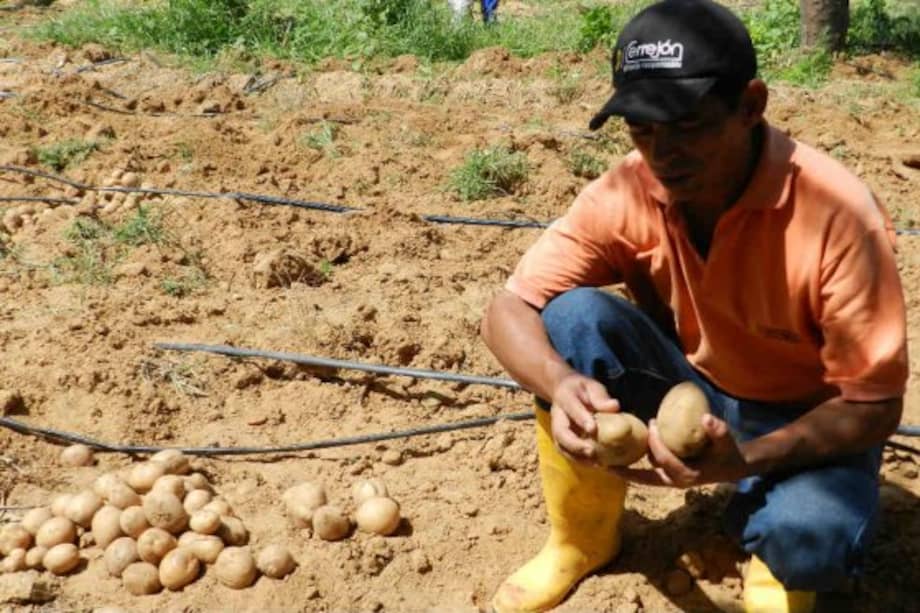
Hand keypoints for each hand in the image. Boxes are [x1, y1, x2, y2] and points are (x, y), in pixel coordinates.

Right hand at [549, 372, 619, 462]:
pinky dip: (580, 461)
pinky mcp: (561, 439)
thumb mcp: (591, 386)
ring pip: (561, 446)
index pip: (572, 409)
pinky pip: (567, 452)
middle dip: (574, 445)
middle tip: (591, 452)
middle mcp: (557, 416)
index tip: (593, 429)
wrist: (562, 391)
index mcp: (565, 398)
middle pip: (560, 433)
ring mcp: (557, 429)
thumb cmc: (581, 389)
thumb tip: (614, 407)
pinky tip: (596, 464)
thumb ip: (600, 397)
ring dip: (577, 457)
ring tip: (596, 464)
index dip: (581, 419)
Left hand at [612, 414, 750, 486]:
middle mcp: (676, 481)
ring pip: (644, 476)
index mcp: (688, 474)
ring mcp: (670, 481)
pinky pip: (647, 474)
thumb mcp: (726, 441)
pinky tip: (620, 457)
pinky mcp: (668, 477)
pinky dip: (633, 468)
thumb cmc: (727, 452)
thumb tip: (706, 418)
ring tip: (606, 459)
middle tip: (604, 462)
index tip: (650, 425)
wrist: (732, 466)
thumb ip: (718, 430)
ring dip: (626, 469)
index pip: (665, 459)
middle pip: (644, 477)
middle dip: (624, 471)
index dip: (656, 443)